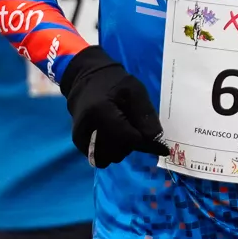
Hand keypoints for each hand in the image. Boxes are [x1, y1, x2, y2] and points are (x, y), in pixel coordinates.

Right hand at [59, 46, 167, 166]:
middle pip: (120, 152)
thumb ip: (146, 116)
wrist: (86, 80)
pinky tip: (113, 136)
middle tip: (133, 126)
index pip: (129, 139)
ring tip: (122, 130)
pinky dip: (111, 152)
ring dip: (122, 149)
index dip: (146, 142)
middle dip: (132, 144)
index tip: (156, 142)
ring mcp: (81, 138)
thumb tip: (157, 144)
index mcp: (100, 111)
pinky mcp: (80, 144)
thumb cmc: (114, 83)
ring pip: (111, 158)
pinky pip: (101, 159)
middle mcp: (87, 128)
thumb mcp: (136, 91)